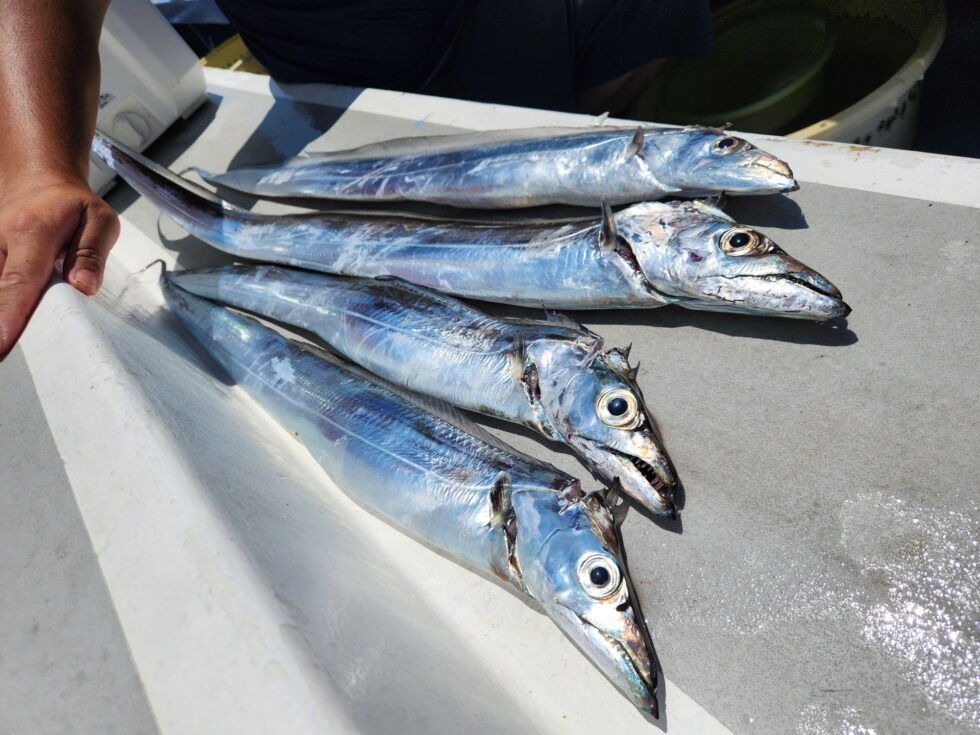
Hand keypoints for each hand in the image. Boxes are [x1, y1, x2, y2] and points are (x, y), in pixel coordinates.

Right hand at [0, 172, 118, 357]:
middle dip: (1, 327)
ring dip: (2, 319)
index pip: (19, 281)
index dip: (9, 315)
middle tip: (7, 356)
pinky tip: (8, 333)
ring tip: (10, 348)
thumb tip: (85, 287)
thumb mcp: (100, 220)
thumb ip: (92, 253)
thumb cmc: (73, 206)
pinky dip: (3, 309)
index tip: (2, 344)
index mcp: (30, 232)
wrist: (37, 182)